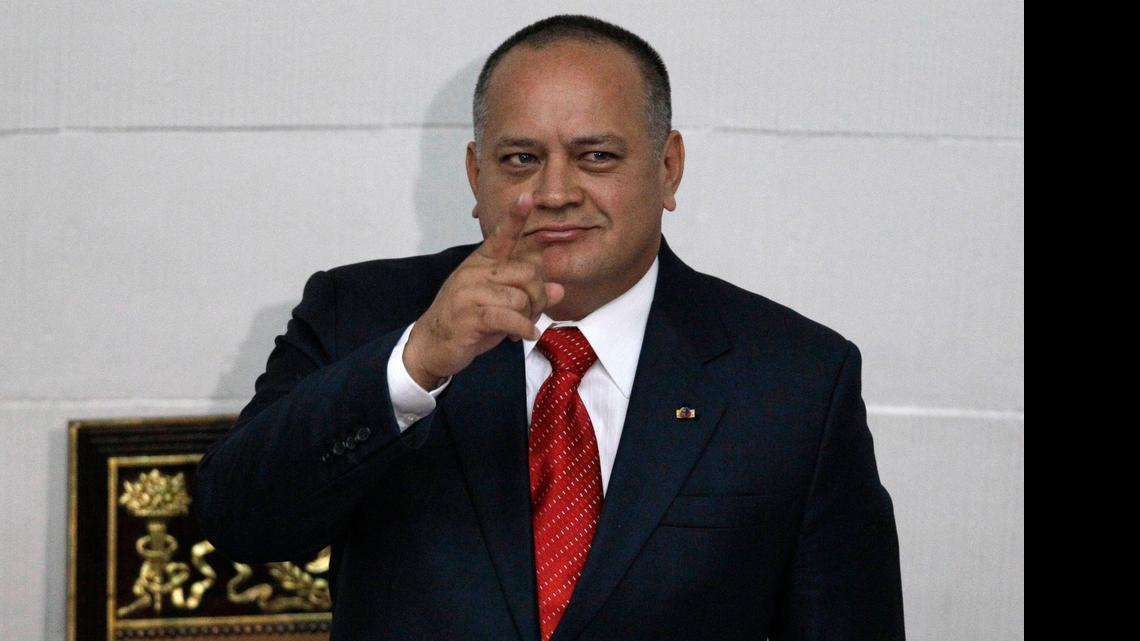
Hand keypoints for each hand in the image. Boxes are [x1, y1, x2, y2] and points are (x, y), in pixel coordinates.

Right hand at [402, 194, 564, 389]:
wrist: (432, 343)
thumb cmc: (468, 320)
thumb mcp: (500, 303)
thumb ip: (528, 293)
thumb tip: (558, 289)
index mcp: (482, 262)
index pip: (502, 236)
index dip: (515, 217)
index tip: (527, 197)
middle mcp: (475, 272)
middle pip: (527, 274)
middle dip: (538, 297)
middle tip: (533, 313)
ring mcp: (470, 293)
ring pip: (520, 298)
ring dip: (528, 317)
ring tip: (520, 327)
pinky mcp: (470, 316)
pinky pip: (508, 317)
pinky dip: (523, 328)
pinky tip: (527, 335)